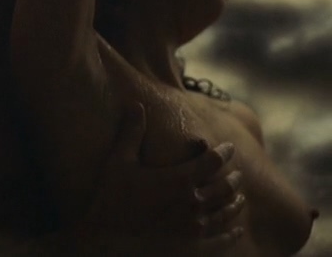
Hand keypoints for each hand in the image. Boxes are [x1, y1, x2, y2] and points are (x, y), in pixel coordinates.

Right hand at [85, 103, 245, 249]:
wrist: (106, 238)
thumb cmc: (111, 197)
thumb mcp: (119, 160)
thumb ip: (132, 132)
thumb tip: (136, 104)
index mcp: (180, 179)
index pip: (212, 161)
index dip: (224, 152)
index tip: (229, 147)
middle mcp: (193, 202)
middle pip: (225, 187)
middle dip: (233, 178)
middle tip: (238, 174)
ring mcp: (195, 227)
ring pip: (226, 212)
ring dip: (235, 203)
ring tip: (240, 198)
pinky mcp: (192, 247)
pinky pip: (220, 240)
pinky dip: (231, 234)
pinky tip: (237, 230)